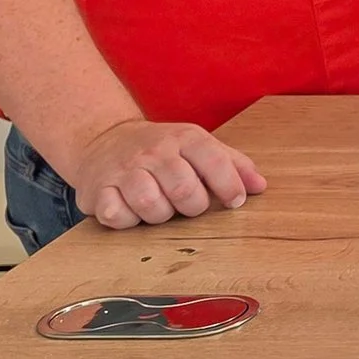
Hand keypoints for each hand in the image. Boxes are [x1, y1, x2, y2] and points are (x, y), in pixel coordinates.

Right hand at [64, 119, 266, 229]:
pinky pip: (116, 215)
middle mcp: (154, 151)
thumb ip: (232, 164)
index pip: (215, 161)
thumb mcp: (198, 146)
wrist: (103, 139)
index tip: (234, 202)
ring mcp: (124, 169)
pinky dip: (127, 220)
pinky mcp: (98, 189)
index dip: (230, 186)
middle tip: (190, 206)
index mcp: (185, 138)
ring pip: (151, 205)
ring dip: (161, 216)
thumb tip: (260, 186)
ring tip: (161, 207)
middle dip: (194, 207)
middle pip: (185, 190)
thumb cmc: (162, 150)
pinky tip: (131, 211)